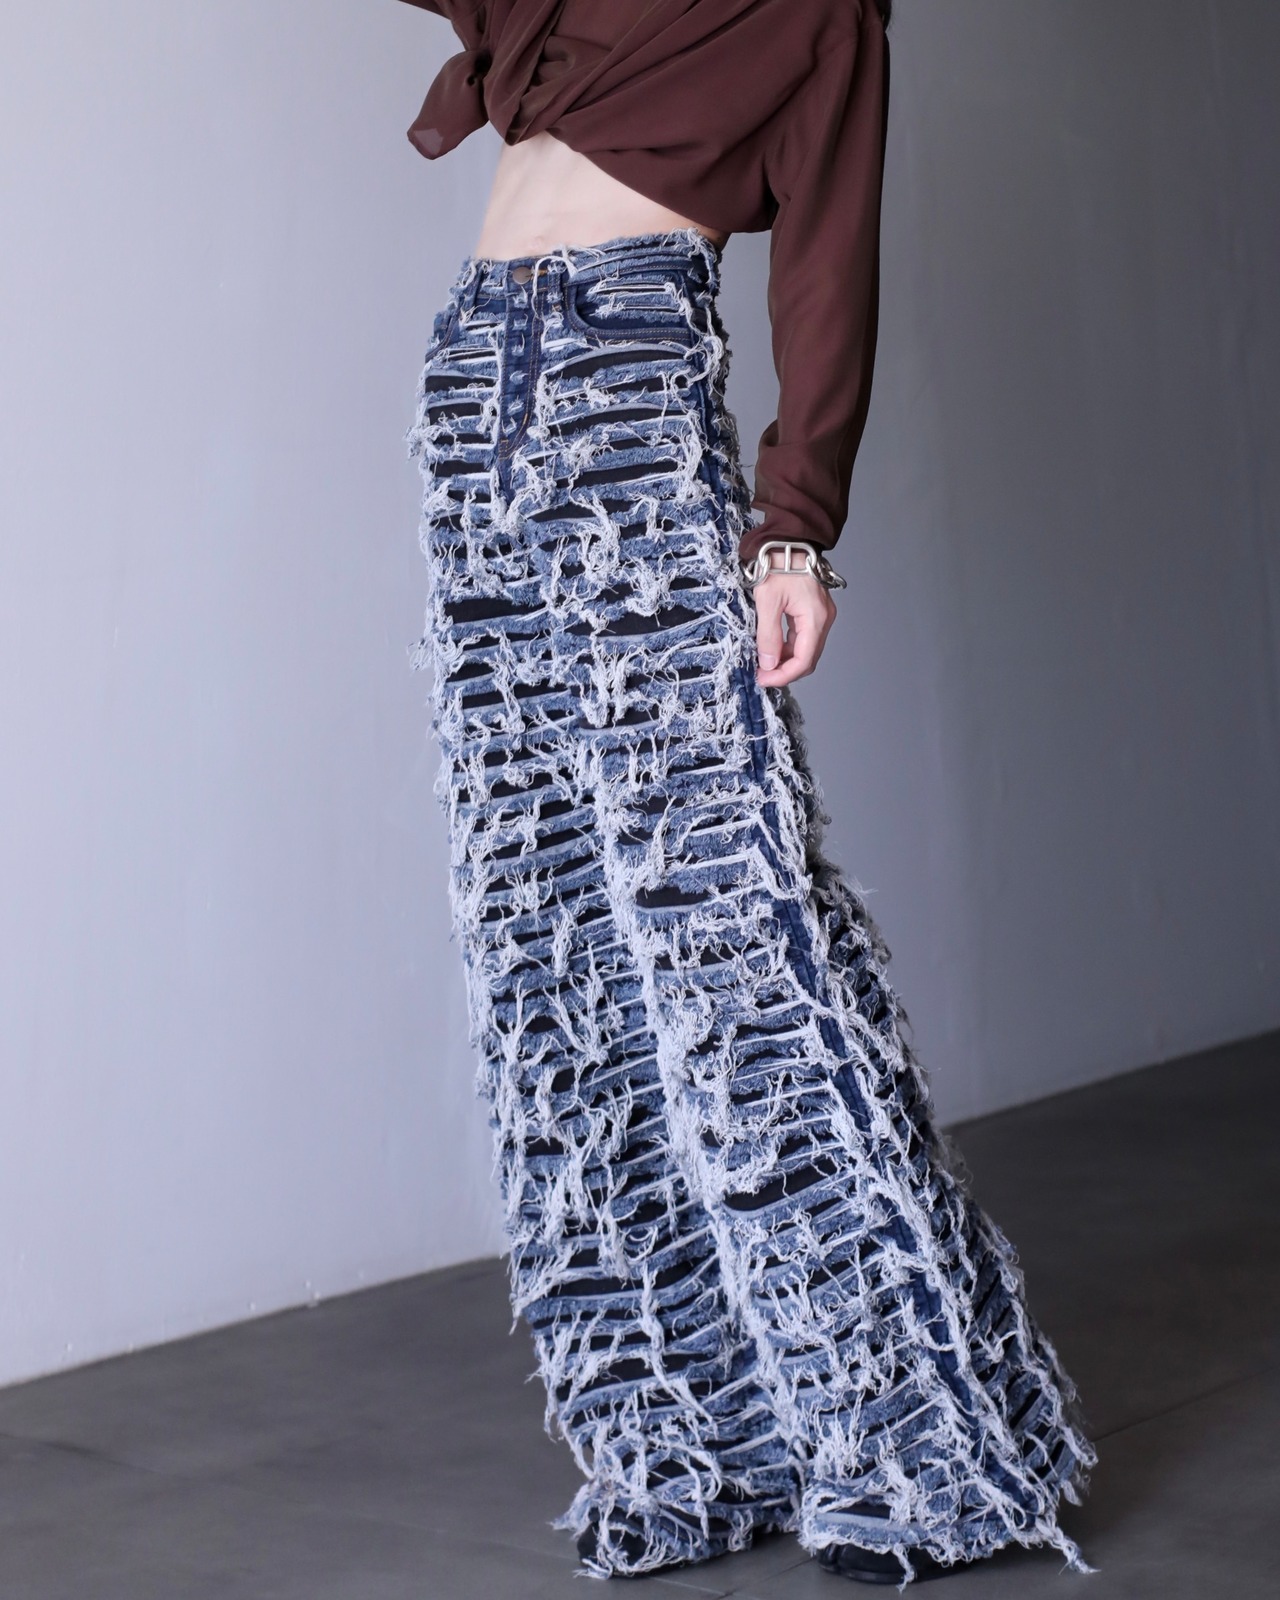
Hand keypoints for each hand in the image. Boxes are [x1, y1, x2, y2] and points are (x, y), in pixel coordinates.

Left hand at [752, 568, 836, 685]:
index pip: (804, 660)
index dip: (783, 675)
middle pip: (808, 659)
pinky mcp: (814, 611)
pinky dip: (789, 647)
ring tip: (763, 663)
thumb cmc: (779, 564)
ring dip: (786, 660)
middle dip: (785, 671)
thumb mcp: (767, 601)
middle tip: (761, 675)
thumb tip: (768, 663)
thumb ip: (768, 635)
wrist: (789, 540)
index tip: (763, 679)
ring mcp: (821, 615)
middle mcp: (823, 619)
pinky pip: (803, 637)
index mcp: (815, 618)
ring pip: (806, 649)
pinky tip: (772, 648)